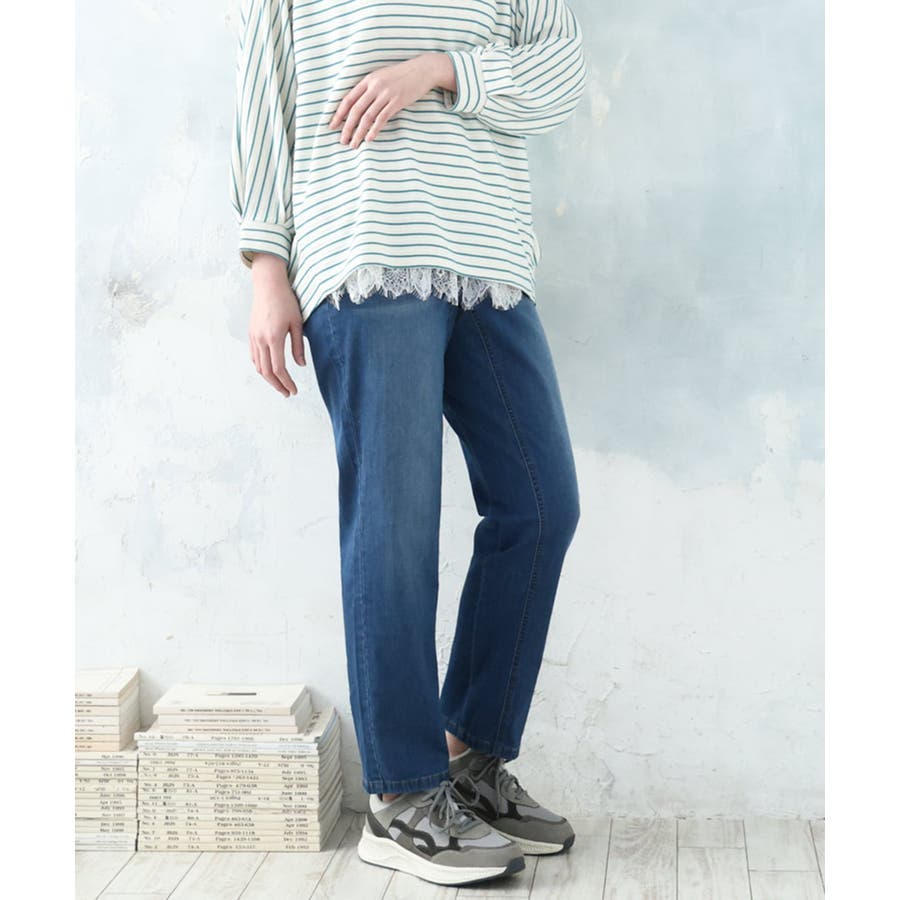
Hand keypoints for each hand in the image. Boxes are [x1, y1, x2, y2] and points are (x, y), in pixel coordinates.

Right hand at [247, 253, 304, 396]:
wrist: (268, 284)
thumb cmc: (286, 301)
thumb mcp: (297, 323)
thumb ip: (298, 346)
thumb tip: (301, 365)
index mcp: (274, 337)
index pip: (279, 368)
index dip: (286, 382)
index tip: (294, 390)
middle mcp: (261, 339)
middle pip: (266, 372)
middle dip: (277, 385)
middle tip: (287, 393)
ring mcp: (254, 337)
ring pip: (258, 366)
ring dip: (269, 378)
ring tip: (280, 384)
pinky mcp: (251, 334)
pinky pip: (254, 356)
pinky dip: (261, 367)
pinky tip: (269, 371)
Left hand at [328, 51, 455, 147]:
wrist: (423, 69)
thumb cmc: (402, 75)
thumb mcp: (382, 77)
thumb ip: (370, 89)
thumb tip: (358, 107)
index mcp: (368, 79)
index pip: (348, 99)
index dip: (339, 114)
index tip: (332, 126)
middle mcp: (374, 86)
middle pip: (355, 110)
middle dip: (347, 128)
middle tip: (342, 141)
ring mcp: (386, 94)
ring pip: (367, 116)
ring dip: (359, 133)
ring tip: (354, 144)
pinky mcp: (397, 101)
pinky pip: (382, 118)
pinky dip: (374, 130)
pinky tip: (369, 139)